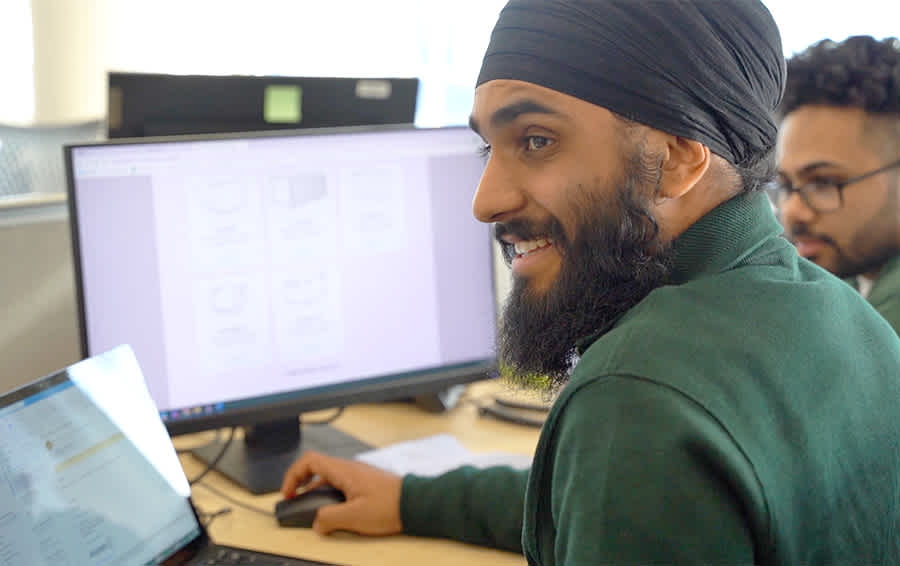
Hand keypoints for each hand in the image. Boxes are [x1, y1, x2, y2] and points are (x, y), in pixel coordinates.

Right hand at [280, 451, 403, 535]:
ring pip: (328, 480)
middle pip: (316, 471)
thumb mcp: (354, 517)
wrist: (416, 503)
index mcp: (343, 471)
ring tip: (314, 513)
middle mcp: (349, 469)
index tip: (288, 493)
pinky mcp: (364, 485)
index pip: (309, 461)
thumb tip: (317, 523)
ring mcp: (357, 476)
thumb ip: (329, 519)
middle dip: (301, 487)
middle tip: (295, 503)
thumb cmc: (390, 505)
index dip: (293, 476)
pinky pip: (340, 487)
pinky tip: (334, 514)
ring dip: (316, 495)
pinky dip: (331, 498)